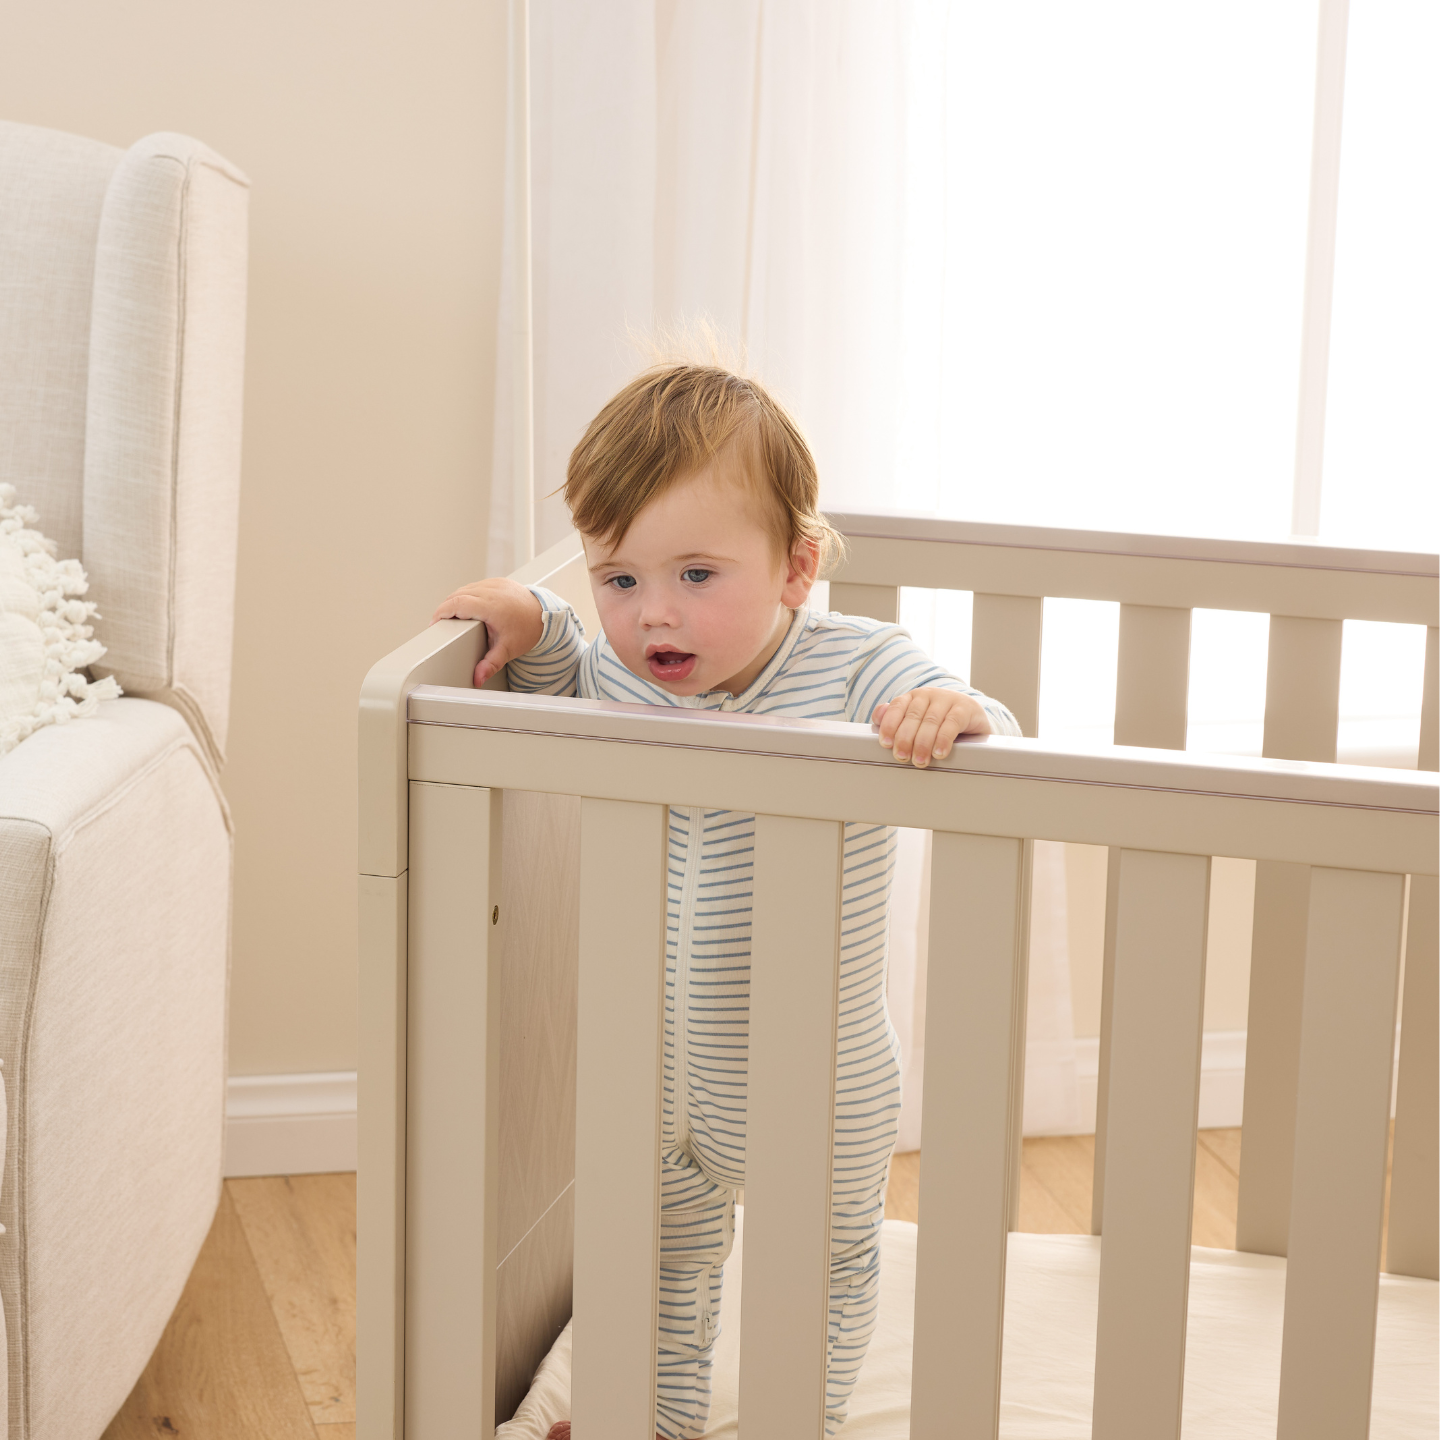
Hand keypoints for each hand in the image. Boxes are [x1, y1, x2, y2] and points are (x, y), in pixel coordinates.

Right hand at [432, 578, 544, 685]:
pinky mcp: (498, 581)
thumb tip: (478, 678)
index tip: (435, 623)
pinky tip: (466, 607)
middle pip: (457, 595)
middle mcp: (492, 590)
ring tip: (452, 617)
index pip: (457, 603)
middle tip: (440, 624)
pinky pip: (476, 585)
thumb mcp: (508, 649)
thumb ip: (490, 664)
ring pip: (465, 589)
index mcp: (491, 605)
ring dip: (455, 601)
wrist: (547, 615)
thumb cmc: (530, 629)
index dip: (441, 612)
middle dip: (445, 609)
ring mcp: (495, 583)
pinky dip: (467, 595)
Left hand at [871, 687, 990, 767]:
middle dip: (905, 738)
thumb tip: (878, 716)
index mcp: (914, 697)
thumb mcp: (918, 720)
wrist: (974, 717)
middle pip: (913, 716)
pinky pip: (952, 723)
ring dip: (923, 743)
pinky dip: (943, 739)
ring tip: (919, 760)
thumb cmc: (941, 722)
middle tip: (902, 757)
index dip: (889, 725)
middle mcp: (929, 695)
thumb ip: (896, 718)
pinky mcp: (965, 708)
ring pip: (931, 721)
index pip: (897, 707)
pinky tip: (939, 753)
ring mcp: (948, 699)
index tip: (885, 743)